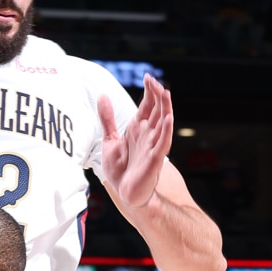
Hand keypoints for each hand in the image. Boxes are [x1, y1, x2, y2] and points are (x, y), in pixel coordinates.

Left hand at [98, 73, 173, 212]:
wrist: (124, 193)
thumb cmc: (120, 171)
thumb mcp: (109, 140)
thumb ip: (107, 119)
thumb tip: (103, 96)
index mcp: (138, 129)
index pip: (147, 106)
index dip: (149, 92)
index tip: (147, 77)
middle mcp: (148, 135)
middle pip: (156, 110)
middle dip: (156, 95)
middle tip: (153, 80)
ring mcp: (152, 146)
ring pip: (162, 123)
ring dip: (165, 108)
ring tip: (165, 92)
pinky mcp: (155, 159)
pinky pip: (163, 143)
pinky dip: (166, 130)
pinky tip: (168, 118)